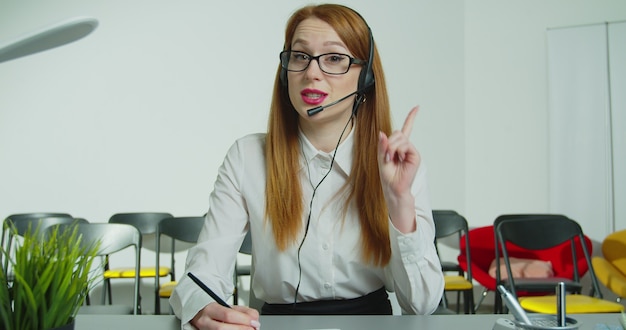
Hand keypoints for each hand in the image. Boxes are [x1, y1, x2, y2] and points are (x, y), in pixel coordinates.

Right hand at [191, 302, 260, 329]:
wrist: (202, 315)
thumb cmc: (217, 312)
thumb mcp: (230, 307)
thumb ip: (244, 311)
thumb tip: (254, 319)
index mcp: (211, 309)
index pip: (228, 315)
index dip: (243, 320)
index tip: (254, 322)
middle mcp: (205, 321)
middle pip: (222, 328)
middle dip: (241, 329)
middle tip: (252, 329)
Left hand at [377, 106, 420, 232]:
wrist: (394, 188)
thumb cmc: (388, 176)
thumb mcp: (381, 159)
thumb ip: (382, 146)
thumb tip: (382, 133)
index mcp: (397, 146)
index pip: (405, 129)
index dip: (411, 118)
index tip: (417, 107)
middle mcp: (405, 147)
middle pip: (397, 133)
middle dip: (389, 143)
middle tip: (387, 156)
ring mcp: (411, 151)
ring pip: (400, 138)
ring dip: (392, 148)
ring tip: (392, 159)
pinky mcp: (415, 155)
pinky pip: (406, 145)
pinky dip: (399, 150)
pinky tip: (399, 159)